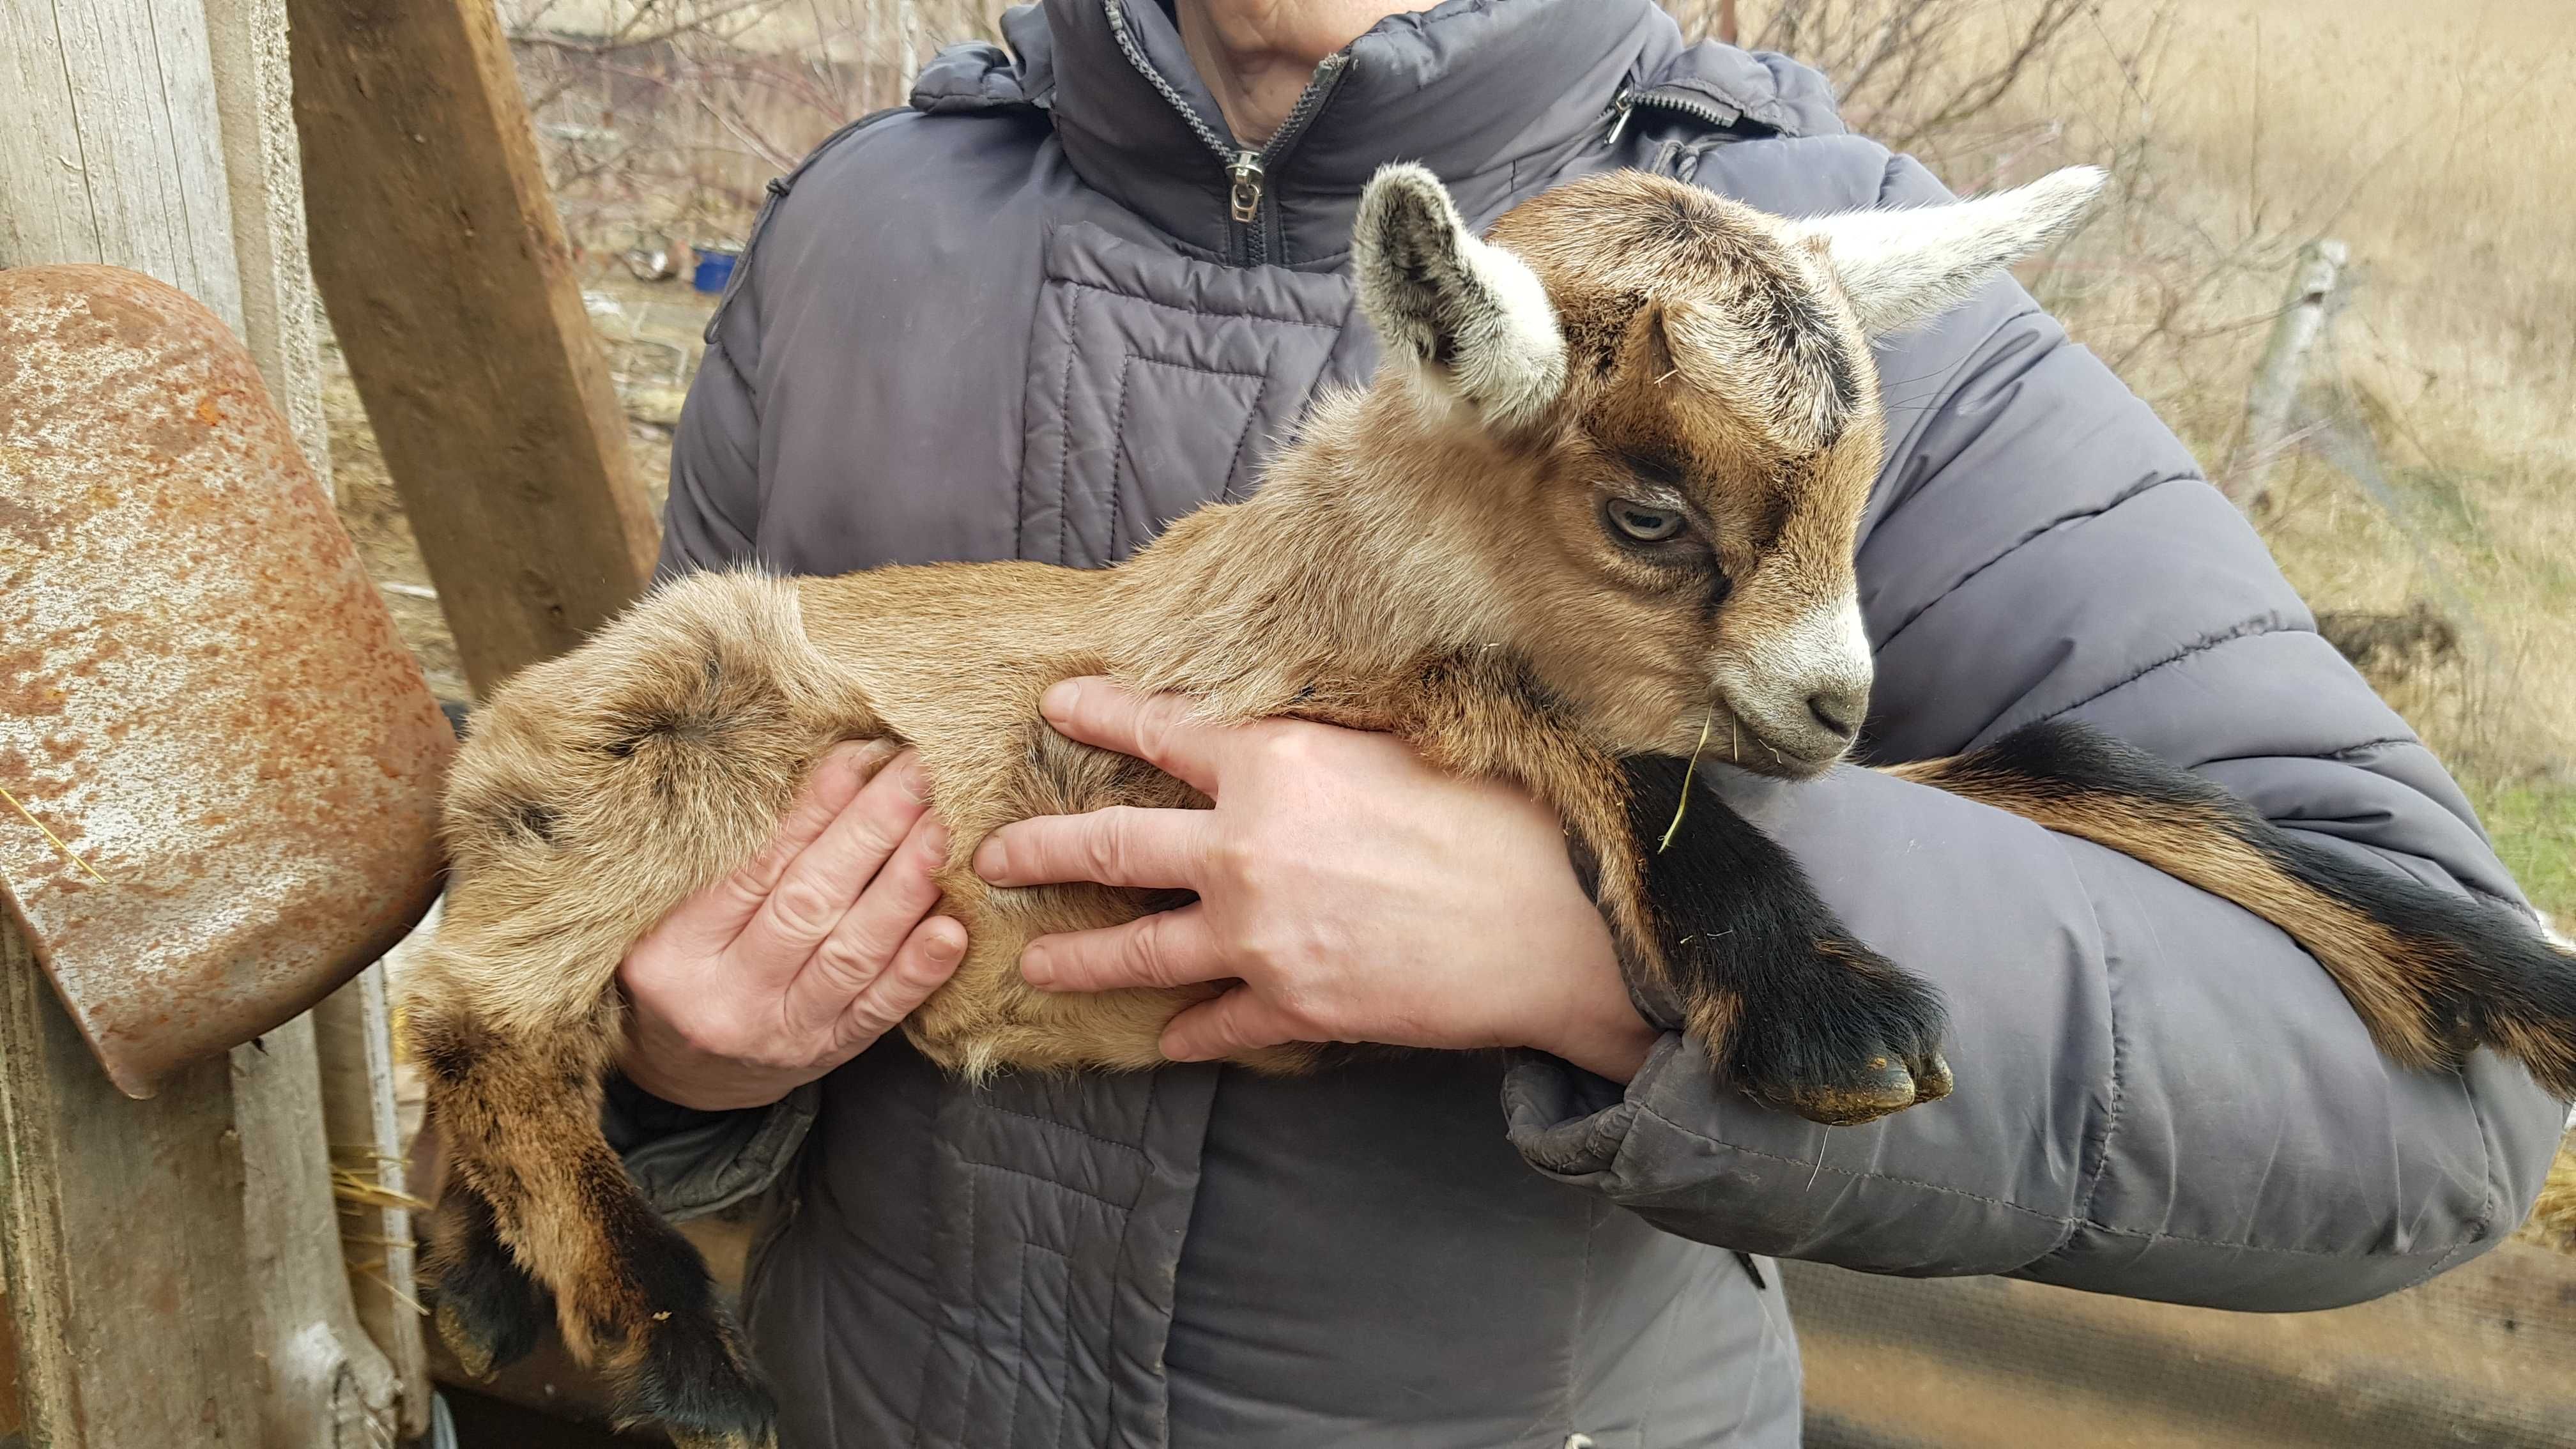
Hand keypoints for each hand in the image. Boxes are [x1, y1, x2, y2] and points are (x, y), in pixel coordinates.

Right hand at [617, 743, 966, 1110]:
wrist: (681, 1073)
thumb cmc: (683, 970)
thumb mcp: (674, 915)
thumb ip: (731, 856)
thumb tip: (830, 768)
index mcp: (673, 953)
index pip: (754, 870)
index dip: (812, 811)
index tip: (860, 756)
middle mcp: (727, 997)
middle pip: (808, 905)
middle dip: (871, 833)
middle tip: (920, 776)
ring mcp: (782, 1032)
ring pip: (850, 955)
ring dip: (903, 889)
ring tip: (942, 832)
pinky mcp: (828, 1054)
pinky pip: (878, 1012)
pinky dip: (918, 971)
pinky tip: (953, 930)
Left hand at [974, 678, 1657, 1080]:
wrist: (1559, 927)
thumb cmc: (1499, 821)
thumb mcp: (1399, 746)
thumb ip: (1318, 746)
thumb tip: (1273, 741)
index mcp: (1274, 764)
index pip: (1157, 731)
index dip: (1098, 714)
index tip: (1054, 707)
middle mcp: (1244, 848)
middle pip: (1109, 847)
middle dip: (1039, 850)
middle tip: (994, 856)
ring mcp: (1258, 936)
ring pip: (1137, 950)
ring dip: (1078, 957)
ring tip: (1037, 962)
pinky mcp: (1291, 1006)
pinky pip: (1217, 1022)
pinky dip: (1187, 1031)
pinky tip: (1166, 1038)